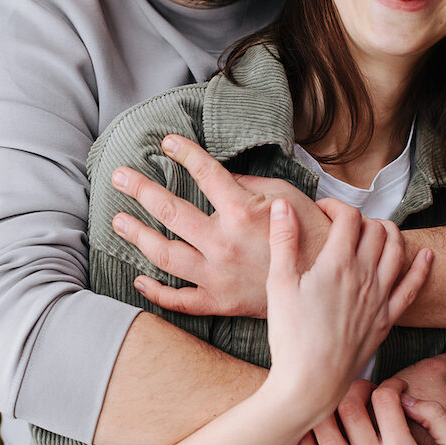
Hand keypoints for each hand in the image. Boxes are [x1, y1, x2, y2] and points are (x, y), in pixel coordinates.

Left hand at [110, 134, 330, 317]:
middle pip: (170, 211)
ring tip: (118, 221)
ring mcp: (218, 275)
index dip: (184, 153)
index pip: (204, 173)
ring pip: (164, 254)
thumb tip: (220, 178)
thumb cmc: (311, 236)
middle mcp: (223, 242)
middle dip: (140, 189)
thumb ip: (249, 186)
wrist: (327, 286)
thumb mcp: (286, 197)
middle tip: (119, 177)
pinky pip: (179, 299)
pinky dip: (156, 292)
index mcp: (242, 211)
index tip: (166, 142)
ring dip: (137, 235)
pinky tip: (139, 279)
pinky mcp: (219, 302)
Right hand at [262, 197, 431, 416]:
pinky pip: (413, 287)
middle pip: (375, 229)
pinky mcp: (386, 319)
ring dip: (390, 232)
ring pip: (397, 251)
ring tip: (376, 229)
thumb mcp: (278, 284)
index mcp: (337, 264)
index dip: (335, 206)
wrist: (311, 382)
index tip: (322, 210)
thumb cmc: (290, 336)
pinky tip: (426, 255)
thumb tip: (281, 205)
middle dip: (360, 218)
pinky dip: (421, 267)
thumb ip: (283, 241)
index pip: (349, 217)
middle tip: (343, 223)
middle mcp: (365, 276)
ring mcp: (380, 298)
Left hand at [300, 380, 445, 444]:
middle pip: (350, 409)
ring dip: (330, 407)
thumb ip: (439, 417)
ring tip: (345, 403)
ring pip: (325, 432)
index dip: (391, 384)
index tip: (396, 387)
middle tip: (367, 389)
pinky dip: (309, 438)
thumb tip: (407, 397)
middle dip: (357, 388)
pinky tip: (320, 424)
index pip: (384, 401)